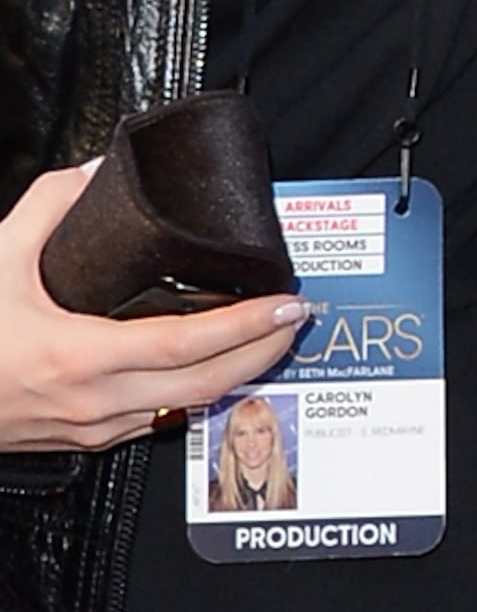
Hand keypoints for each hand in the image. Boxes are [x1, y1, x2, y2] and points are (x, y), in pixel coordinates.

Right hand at [0, 161, 303, 453]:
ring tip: (266, 336)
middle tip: (294, 318)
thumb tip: (94, 172)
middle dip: (265, 351)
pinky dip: (198, 390)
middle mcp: (97, 402)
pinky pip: (163, 417)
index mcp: (78, 357)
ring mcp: (97, 428)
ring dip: (238, 374)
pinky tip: (213, 365)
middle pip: (210, 384)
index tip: (285, 302)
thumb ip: (47, 208)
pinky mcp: (91, 439)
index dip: (247, 325)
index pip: (188, 346)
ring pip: (191, 407)